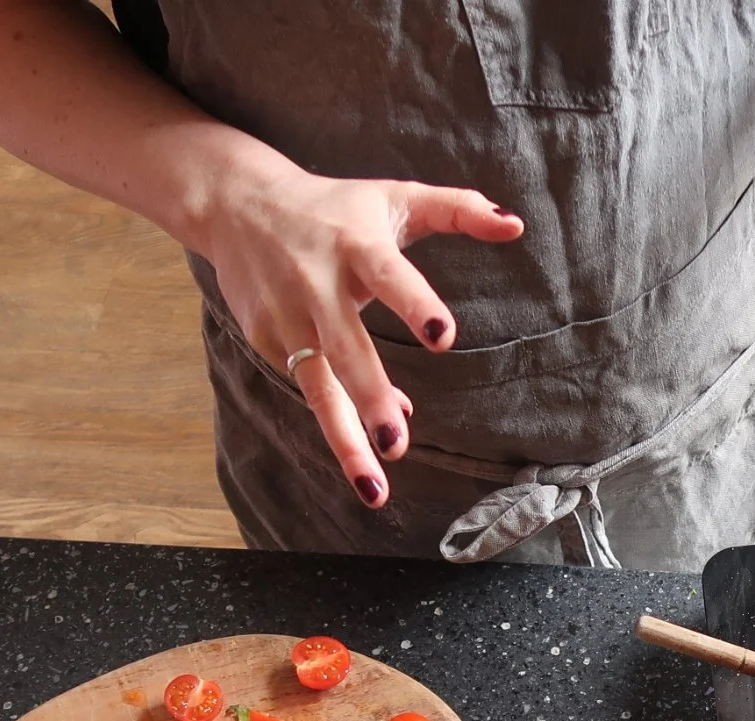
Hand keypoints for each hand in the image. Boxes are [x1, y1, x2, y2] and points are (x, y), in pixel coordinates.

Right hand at [194, 158, 522, 505]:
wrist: (237, 205)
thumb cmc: (336, 208)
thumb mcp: (396, 198)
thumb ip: (458, 209)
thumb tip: (517, 226)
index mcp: (356, 245)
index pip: (389, 275)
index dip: (414, 305)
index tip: (442, 338)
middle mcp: (317, 284)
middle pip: (346, 348)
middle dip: (369, 397)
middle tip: (396, 444)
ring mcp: (288, 317)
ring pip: (318, 387)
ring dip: (345, 439)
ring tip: (375, 488)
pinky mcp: (268, 340)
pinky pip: (313, 388)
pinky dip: (341, 418)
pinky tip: (369, 446)